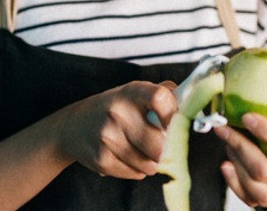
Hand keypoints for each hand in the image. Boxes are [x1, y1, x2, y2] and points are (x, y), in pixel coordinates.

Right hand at [57, 80, 177, 179]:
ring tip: (139, 149)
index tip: (174, 123)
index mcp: (131, 92)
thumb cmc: (114, 109)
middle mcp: (117, 112)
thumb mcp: (134, 93)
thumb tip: (192, 102)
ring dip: (151, 161)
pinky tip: (126, 156)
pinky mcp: (101, 160)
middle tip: (158, 143)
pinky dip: (137, 169)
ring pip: (150, 163)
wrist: (73, 126)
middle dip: (164, 149)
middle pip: (160, 144)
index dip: (174, 114)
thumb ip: (164, 94)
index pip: (161, 98)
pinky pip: (136, 174)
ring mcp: (107, 137)